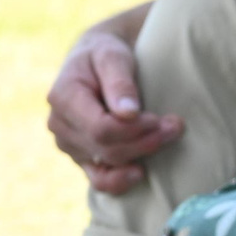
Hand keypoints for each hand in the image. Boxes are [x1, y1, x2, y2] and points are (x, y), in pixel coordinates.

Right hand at [47, 26, 180, 192]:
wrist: (96, 62)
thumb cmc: (105, 54)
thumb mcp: (112, 56)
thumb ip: (119, 82)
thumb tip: (129, 113)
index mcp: (62, 98)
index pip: (100, 128)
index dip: (134, 129)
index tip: (160, 118)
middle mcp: (60, 125)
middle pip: (106, 148)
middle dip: (145, 140)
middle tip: (176, 126)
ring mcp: (69, 144)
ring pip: (107, 164)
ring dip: (141, 155)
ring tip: (168, 137)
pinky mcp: (82, 156)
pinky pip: (98, 180)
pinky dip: (120, 181)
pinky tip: (142, 172)